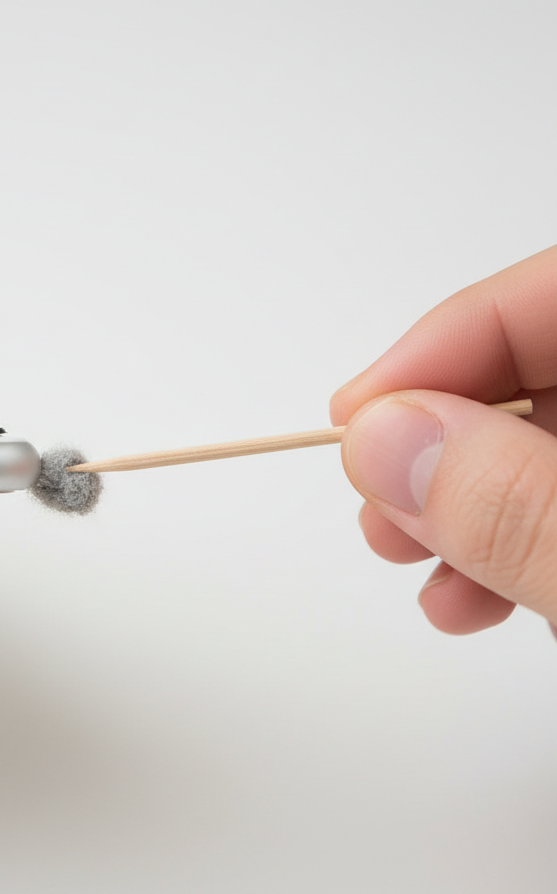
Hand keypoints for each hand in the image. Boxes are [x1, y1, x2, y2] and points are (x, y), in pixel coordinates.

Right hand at [331, 244, 556, 634]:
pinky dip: (509, 544)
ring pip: (545, 441)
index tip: (356, 415)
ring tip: (409, 564)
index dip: (444, 344)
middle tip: (375, 498)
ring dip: (460, 500)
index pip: (555, 294)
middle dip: (440, 435)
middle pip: (543, 366)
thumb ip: (521, 507)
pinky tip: (470, 598)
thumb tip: (386, 440)